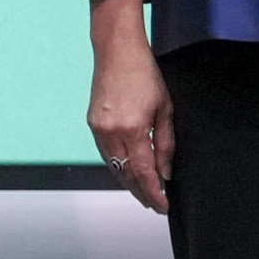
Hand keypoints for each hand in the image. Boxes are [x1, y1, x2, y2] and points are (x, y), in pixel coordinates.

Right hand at [87, 0, 172, 213]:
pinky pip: (106, 153)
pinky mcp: (92, 124)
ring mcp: (98, 129)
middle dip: (141, 192)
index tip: (163, 205)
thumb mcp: (165, 109)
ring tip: (143, 192)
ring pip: (114, 166)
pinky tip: (128, 171)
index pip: (144, 172)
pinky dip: (118, 166)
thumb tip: (166, 172)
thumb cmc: (145, 75)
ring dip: (128, 182)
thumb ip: (166, 143)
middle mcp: (112, 132)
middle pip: (126, 174)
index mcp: (134, 129)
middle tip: (155, 205)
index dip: (154, 192)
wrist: (117, 52)